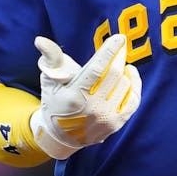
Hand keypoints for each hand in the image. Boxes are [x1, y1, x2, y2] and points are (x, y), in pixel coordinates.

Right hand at [29, 34, 141, 158]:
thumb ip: (51, 59)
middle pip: (114, 74)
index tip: (119, 38)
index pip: (96, 69)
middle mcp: (92, 108)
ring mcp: (106, 118)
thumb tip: (41, 39)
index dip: (109, 52)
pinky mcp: (116, 124)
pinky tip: (130, 74)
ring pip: (125, 84)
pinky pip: (134, 100)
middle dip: (119, 56)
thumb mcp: (49, 80)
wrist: (60, 137)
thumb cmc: (55, 102)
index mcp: (74, 96)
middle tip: (120, 46)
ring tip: (119, 64)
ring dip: (124, 71)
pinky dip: (135, 84)